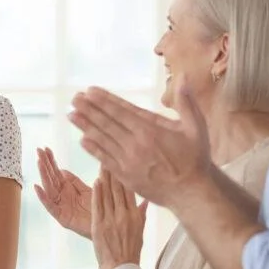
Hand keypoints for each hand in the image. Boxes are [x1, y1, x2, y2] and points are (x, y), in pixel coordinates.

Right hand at [34, 147, 91, 237]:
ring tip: (39, 162)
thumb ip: (76, 182)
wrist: (110, 226)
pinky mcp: (63, 218)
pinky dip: (43, 198)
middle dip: (45, 164)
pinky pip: (51, 207)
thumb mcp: (89, 191)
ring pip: (49, 189)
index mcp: (69, 189)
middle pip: (51, 178)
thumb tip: (63, 170)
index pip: (57, 172)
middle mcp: (62, 197)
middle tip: (38, 150)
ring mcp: (61, 207)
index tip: (46, 149)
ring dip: (43, 175)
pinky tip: (37, 187)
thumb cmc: (100, 209)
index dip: (52, 161)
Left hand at [68, 77, 211, 206]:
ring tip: (71, 115)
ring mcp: (128, 160)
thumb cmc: (195, 158)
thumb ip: (187, 102)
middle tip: (74, 99)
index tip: (89, 91)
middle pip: (107, 122)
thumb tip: (184, 76)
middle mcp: (136, 143)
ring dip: (85, 126)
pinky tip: (83, 140)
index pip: (121, 110)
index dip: (104, 100)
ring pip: (103, 139)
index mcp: (150, 129)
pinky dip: (93, 149)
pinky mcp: (125, 175)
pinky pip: (105, 160)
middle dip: (89, 109)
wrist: (192, 192)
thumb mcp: (196, 127)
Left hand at [91, 166, 148, 268]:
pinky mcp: (99, 225)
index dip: (127, 175)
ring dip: (105, 178)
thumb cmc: (131, 249)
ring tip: (104, 163)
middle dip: (116, 172)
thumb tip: (147, 200)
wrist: (121, 267)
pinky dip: (97, 193)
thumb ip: (142, 213)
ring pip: (108, 194)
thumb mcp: (140, 230)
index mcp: (136, 215)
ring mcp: (111, 220)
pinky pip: (98, 205)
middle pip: (120, 189)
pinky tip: (97, 182)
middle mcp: (125, 215)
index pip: (131, 191)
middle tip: (113, 156)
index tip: (125, 161)